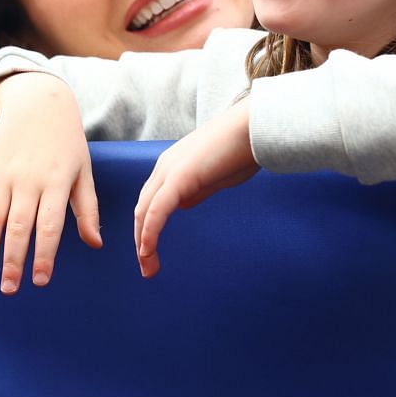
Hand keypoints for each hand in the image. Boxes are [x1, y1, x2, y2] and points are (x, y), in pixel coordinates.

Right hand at [0, 73, 102, 293]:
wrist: (38, 102)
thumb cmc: (66, 143)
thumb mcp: (83, 172)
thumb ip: (87, 209)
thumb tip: (95, 244)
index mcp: (56, 183)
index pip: (50, 226)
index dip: (44, 255)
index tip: (39, 282)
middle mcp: (28, 179)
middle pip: (18, 226)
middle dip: (12, 261)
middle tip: (8, 290)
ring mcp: (3, 173)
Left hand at [133, 101, 257, 277]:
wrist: (254, 127)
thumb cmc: (242, 149)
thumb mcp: (215, 177)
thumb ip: (197, 190)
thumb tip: (182, 204)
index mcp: (172, 167)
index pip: (150, 202)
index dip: (148, 229)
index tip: (151, 254)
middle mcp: (164, 167)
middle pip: (142, 209)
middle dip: (141, 241)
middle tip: (147, 268)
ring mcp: (170, 171)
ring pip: (145, 211)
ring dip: (143, 243)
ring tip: (148, 268)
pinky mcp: (179, 176)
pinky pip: (157, 209)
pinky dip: (149, 232)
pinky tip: (148, 251)